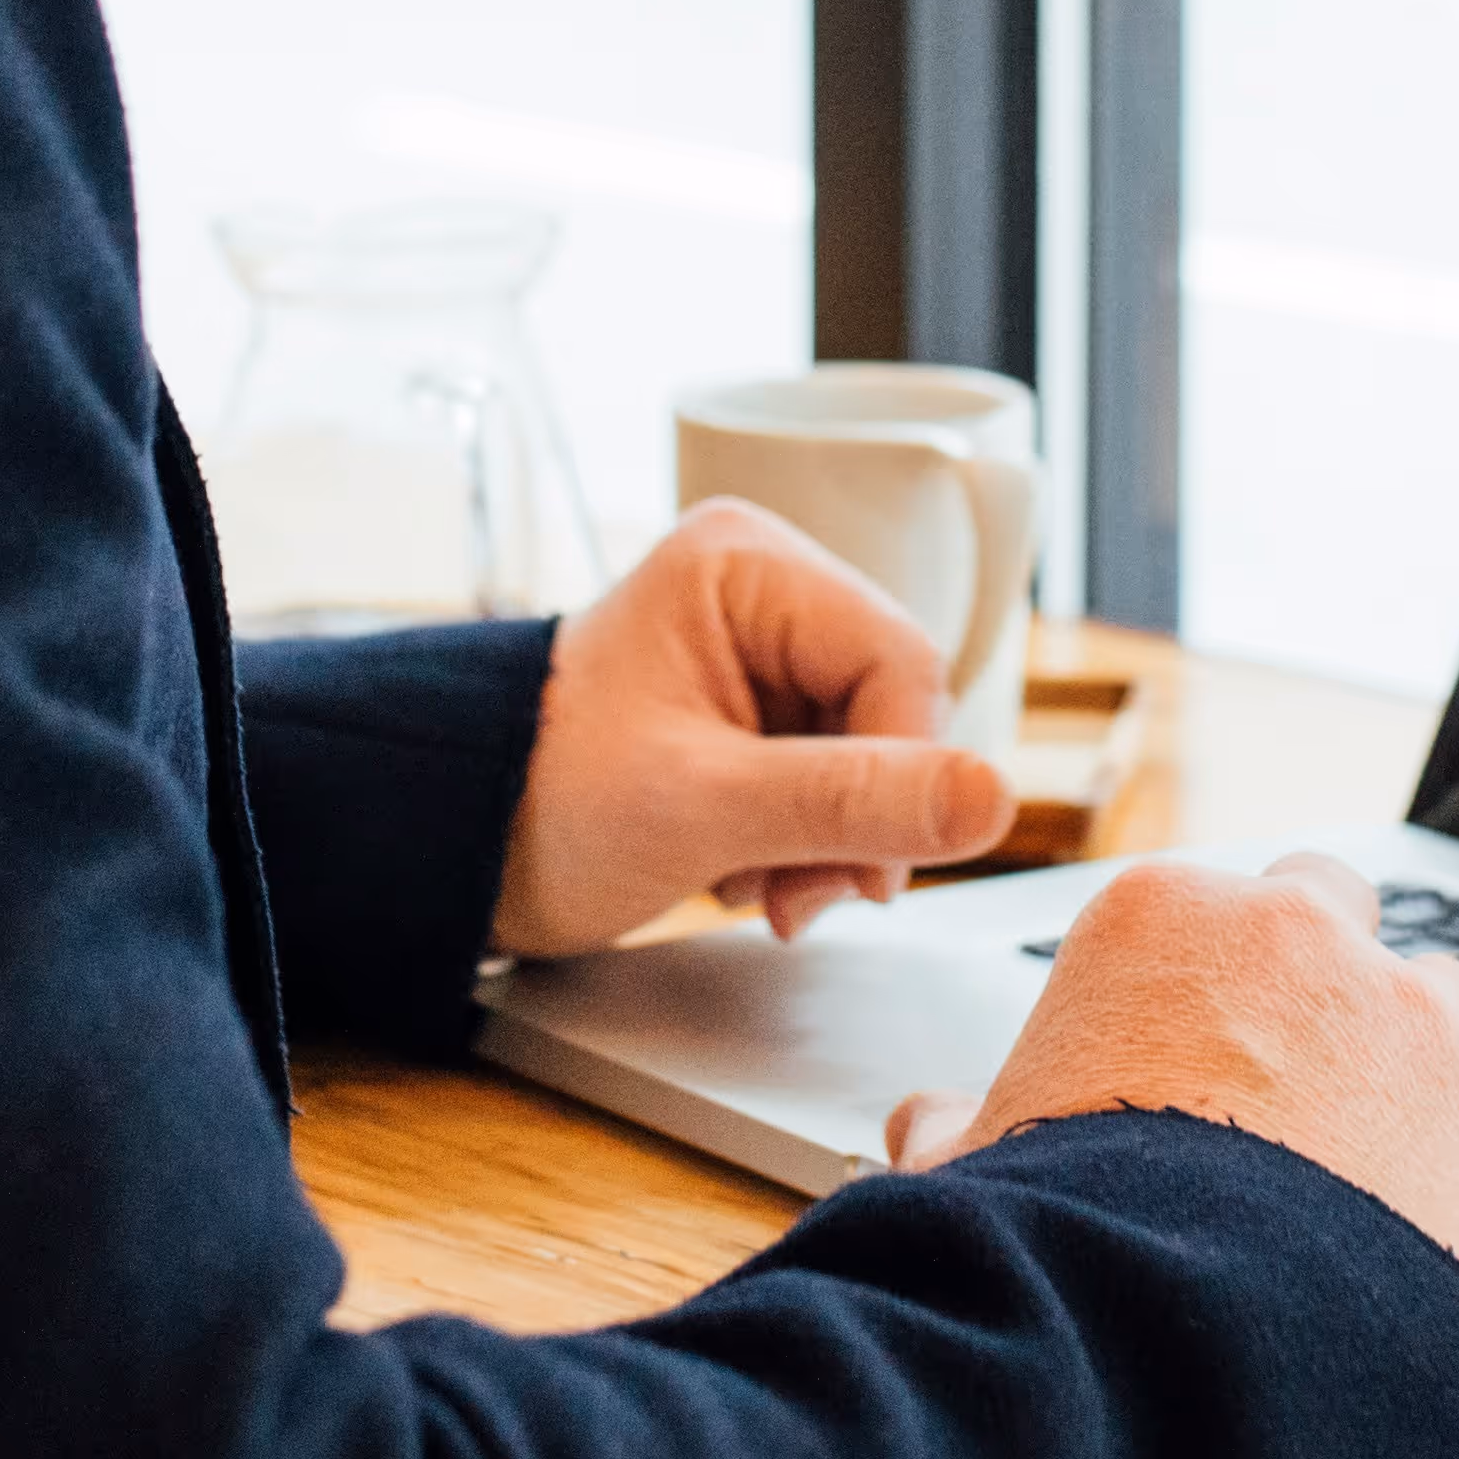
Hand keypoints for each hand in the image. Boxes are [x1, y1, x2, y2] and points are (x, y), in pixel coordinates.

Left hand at [489, 502, 1018, 958]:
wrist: (460, 850)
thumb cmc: (546, 805)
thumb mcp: (704, 809)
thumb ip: (852, 801)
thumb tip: (998, 799)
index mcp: (746, 563)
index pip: (899, 660)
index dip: (906, 774)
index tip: (868, 875)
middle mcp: (764, 588)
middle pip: (895, 709)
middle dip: (858, 818)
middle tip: (800, 896)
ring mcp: (763, 651)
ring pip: (876, 754)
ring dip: (833, 842)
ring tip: (758, 886)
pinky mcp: (760, 711)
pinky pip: (840, 777)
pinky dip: (808, 842)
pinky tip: (750, 870)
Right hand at [882, 852, 1458, 1294]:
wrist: (1171, 1322)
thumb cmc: (1057, 1237)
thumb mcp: (974, 1167)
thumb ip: (959, 1128)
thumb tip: (923, 1128)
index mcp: (1162, 917)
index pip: (1202, 910)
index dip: (1201, 990)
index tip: (1191, 1054)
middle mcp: (1298, 934)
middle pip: (1336, 910)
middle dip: (1324, 980)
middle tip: (1296, 1077)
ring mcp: (1411, 1015)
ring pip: (1452, 989)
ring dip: (1432, 1049)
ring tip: (1403, 1136)